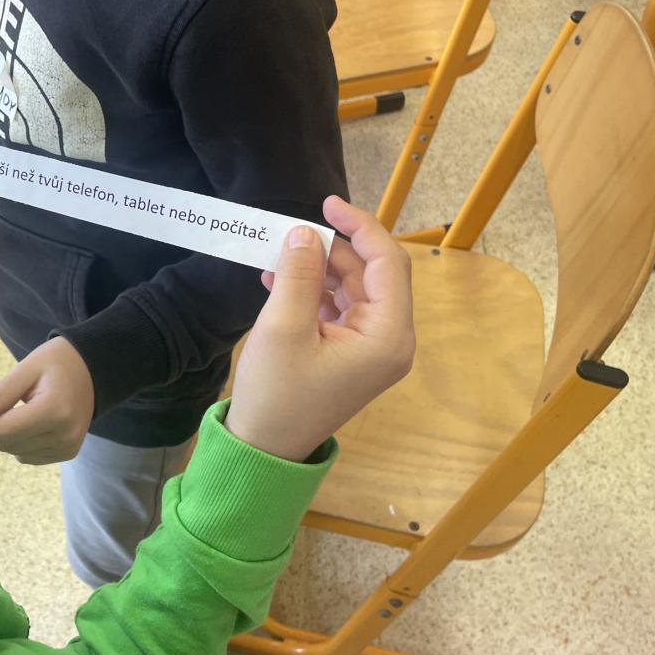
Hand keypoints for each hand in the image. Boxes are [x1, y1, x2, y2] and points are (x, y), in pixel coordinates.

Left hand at [0, 336, 94, 463]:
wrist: (96, 370)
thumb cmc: (59, 362)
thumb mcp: (27, 369)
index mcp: (55, 411)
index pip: (2, 429)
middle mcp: (63, 435)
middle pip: (5, 442)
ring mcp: (67, 448)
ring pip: (13, 450)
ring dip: (1, 433)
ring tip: (14, 407)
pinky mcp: (67, 453)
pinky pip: (26, 454)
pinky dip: (17, 440)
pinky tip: (26, 420)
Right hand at [225, 196, 414, 461]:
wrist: (264, 450)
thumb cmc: (276, 393)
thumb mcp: (283, 327)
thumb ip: (298, 273)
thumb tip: (304, 232)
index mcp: (387, 336)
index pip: (387, 262)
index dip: (360, 226)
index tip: (325, 203)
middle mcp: (389, 340)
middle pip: (372, 273)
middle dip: (334, 247)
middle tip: (292, 231)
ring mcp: (371, 348)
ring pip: (352, 287)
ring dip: (318, 268)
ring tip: (277, 255)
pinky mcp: (350, 354)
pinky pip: (339, 307)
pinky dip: (313, 290)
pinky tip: (277, 279)